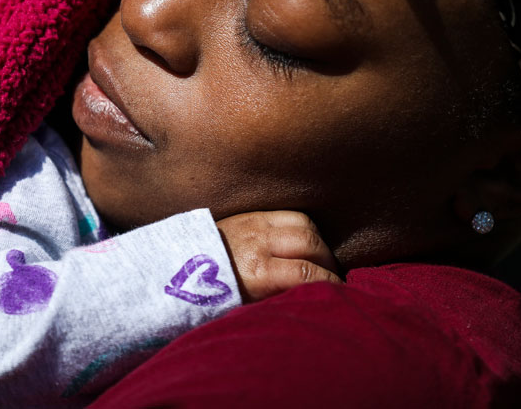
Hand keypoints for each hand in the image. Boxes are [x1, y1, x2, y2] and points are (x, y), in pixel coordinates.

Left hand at [215, 210, 340, 302]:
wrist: (181, 266)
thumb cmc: (215, 295)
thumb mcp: (246, 307)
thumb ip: (278, 299)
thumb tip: (310, 298)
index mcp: (256, 271)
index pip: (306, 272)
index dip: (329, 282)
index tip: (338, 292)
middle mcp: (258, 242)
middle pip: (310, 243)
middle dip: (329, 261)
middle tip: (332, 275)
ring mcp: (255, 223)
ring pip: (304, 223)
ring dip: (319, 241)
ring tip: (320, 259)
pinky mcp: (252, 214)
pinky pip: (290, 214)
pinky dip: (304, 228)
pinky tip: (305, 243)